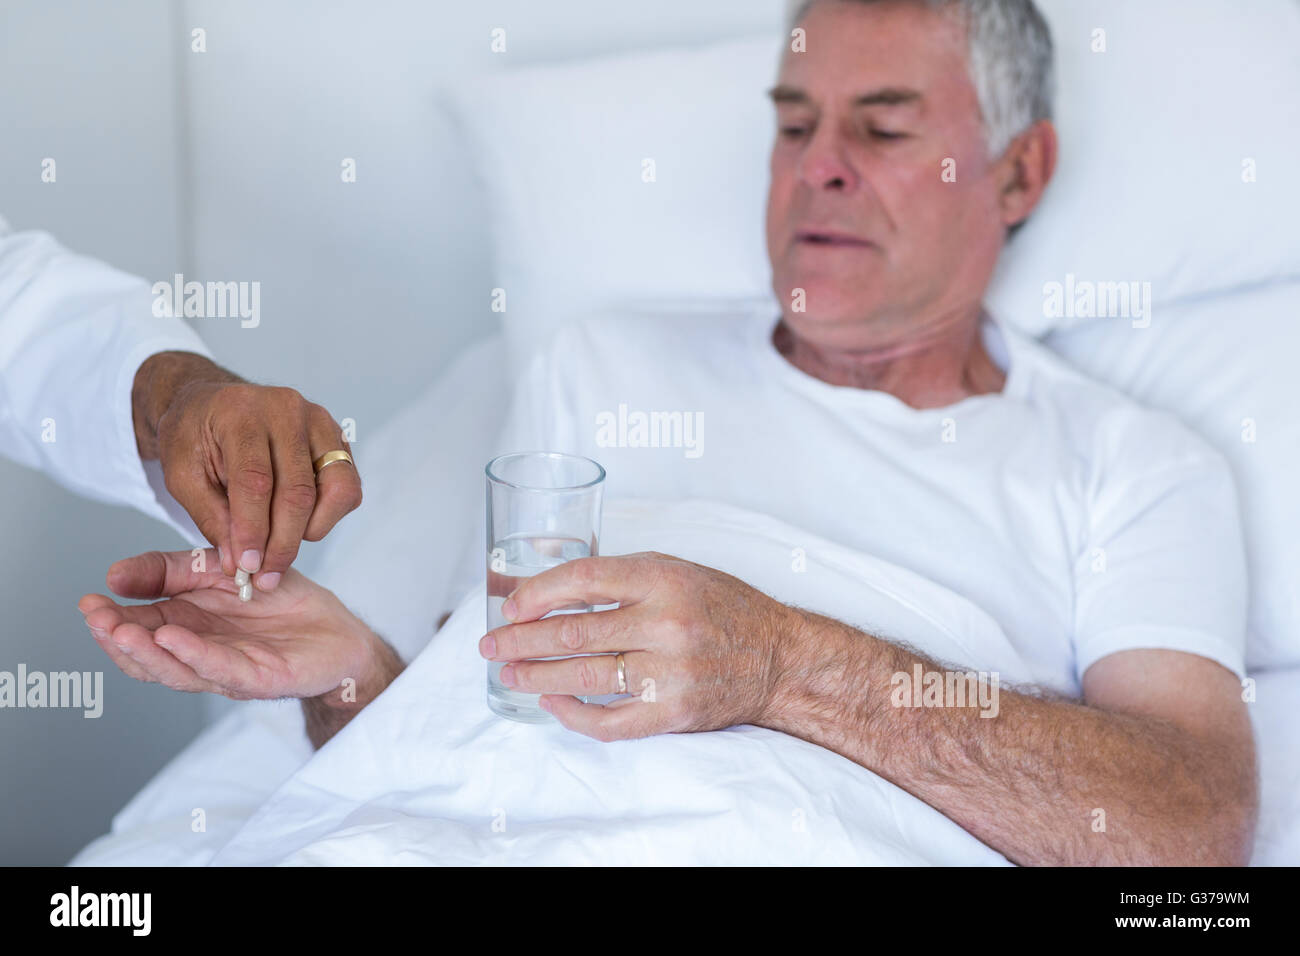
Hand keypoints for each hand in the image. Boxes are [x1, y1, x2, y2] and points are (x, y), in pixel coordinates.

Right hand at [78, 548, 384, 701]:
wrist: (338, 629)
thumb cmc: (279, 600)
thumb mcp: (220, 568)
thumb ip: (171, 570)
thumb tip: (115, 573)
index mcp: (186, 627)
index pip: (139, 627)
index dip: (111, 619)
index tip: (87, 601)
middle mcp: (199, 653)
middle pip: (149, 654)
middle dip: (119, 638)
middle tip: (96, 619)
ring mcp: (227, 670)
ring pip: (177, 670)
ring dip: (146, 652)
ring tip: (122, 632)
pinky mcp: (260, 679)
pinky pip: (222, 669)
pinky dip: (194, 655)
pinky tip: (172, 639)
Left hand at [132, 351, 361, 589]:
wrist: (214, 406)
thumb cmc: (195, 439)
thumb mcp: (182, 476)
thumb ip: (211, 517)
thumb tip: (240, 563)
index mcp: (241, 413)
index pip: (255, 480)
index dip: (252, 529)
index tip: (246, 567)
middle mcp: (287, 410)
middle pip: (298, 490)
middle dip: (282, 542)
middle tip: (266, 576)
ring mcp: (320, 421)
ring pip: (336, 489)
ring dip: (311, 529)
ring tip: (282, 545)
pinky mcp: (338, 438)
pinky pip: (347, 487)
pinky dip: (327, 515)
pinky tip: (297, 522)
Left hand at [478, 552, 807, 739]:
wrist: (778, 657)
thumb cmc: (723, 608)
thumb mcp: (677, 571)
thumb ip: (621, 579)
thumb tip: (549, 591)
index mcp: (664, 579)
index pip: (583, 580)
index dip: (538, 593)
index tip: (511, 605)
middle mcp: (666, 624)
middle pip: (574, 633)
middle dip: (521, 640)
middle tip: (491, 644)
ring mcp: (669, 673)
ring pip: (583, 677)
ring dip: (535, 677)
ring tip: (508, 674)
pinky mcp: (672, 713)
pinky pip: (608, 721)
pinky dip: (573, 714)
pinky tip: (552, 703)